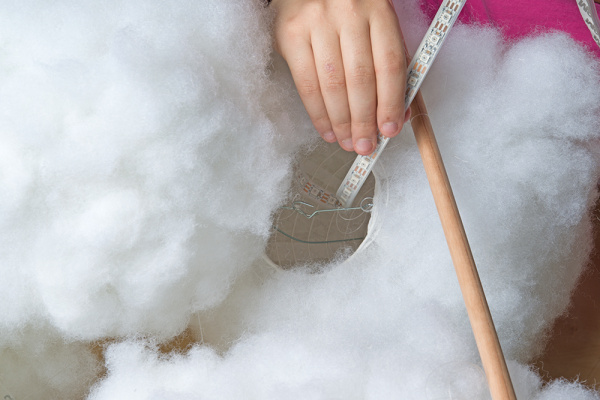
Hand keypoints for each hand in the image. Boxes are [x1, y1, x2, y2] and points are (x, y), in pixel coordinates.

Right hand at [270, 0, 409, 154]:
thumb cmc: (347, 11)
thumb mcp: (375, 25)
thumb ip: (389, 64)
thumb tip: (398, 113)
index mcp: (378, 10)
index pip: (389, 64)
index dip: (392, 102)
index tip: (390, 130)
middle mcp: (348, 13)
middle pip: (361, 79)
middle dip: (365, 120)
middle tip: (367, 146)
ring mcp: (316, 23)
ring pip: (333, 85)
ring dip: (342, 122)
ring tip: (349, 143)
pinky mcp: (290, 34)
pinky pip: (306, 84)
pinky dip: (318, 114)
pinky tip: (327, 130)